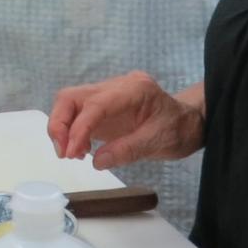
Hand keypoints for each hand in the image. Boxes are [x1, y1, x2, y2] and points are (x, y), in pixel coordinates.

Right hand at [48, 72, 201, 168]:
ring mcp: (106, 94)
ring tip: (73, 154)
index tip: (71, 152)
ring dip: (62, 129)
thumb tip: (97, 161)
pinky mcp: (101, 106)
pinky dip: (71, 132)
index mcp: (133, 89)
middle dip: (60, 125)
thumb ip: (127, 150)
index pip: (95, 104)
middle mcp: (115, 86)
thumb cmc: (179, 130)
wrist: (188, 123)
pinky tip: (81, 149)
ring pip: (68, 103)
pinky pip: (76, 113)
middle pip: (71, 96)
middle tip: (64, 153)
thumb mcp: (159, 143)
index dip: (78, 128)